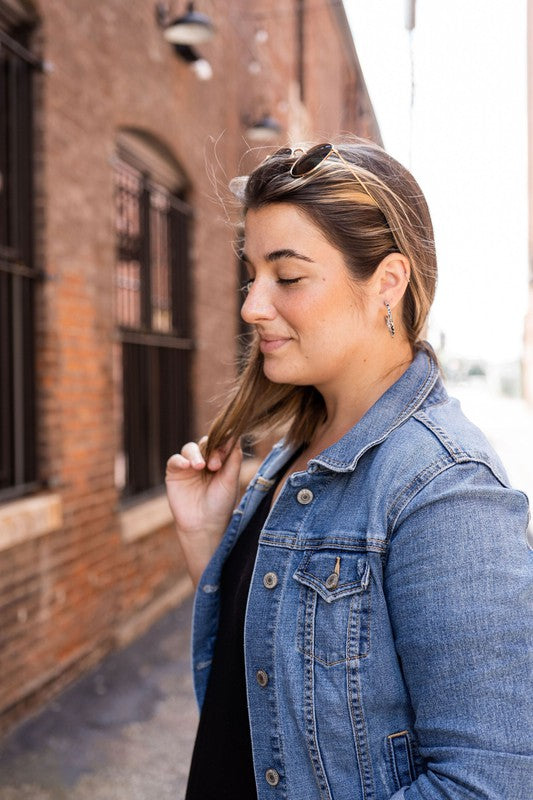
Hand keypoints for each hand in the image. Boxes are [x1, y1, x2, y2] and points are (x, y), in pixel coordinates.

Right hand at [165, 437, 242, 584]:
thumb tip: (235, 435)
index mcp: (220, 461)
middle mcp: (204, 461)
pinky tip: (187, 466)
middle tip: (215, 465)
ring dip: (195, 453)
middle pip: (205, 442)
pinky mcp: (174, 473)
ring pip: (190, 448)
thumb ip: (233, 458)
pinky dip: (180, 460)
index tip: (225, 454)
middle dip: (210, 450)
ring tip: (200, 466)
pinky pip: (175, 460)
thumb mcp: (230, 480)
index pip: (220, 442)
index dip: (222, 443)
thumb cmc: (221, 504)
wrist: (204, 526)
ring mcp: (189, 467)